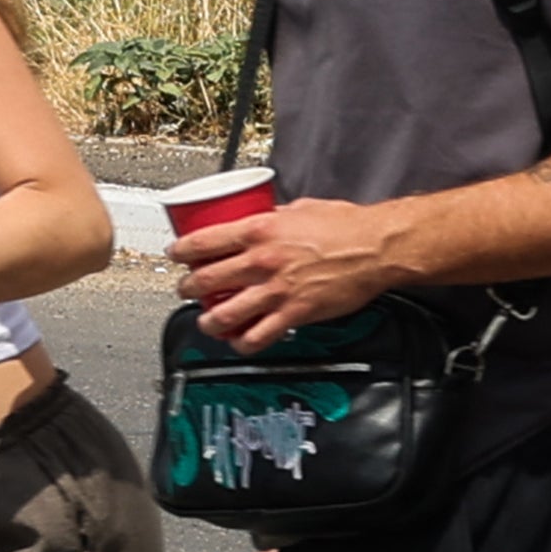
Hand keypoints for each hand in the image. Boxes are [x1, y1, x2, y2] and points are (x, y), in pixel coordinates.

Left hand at [175, 192, 419, 350]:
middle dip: (188, 288)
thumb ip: (274, 216)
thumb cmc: (345, 226)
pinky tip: (238, 342)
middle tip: (185, 290)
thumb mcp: (299, 209)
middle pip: (206, 279)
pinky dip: (243, 343)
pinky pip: (258, 336)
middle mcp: (262, 261)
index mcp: (260, 230)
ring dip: (208, 321)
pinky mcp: (294, 314)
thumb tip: (261, 217)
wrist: (375, 248)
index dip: (181, 251)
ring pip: (225, 314)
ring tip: (206, 322)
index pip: (204, 241)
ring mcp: (276, 290)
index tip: (175, 255)